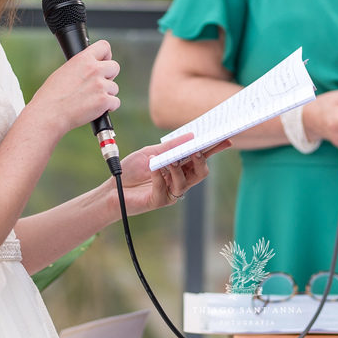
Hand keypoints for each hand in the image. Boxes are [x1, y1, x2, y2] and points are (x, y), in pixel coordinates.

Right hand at [30, 40, 120, 134]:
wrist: (49, 113)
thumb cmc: (51, 96)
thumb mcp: (64, 71)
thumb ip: (80, 67)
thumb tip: (90, 70)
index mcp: (83, 59)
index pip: (104, 46)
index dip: (106, 55)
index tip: (104, 62)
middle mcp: (94, 69)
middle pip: (115, 67)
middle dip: (109, 76)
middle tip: (98, 85)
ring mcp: (100, 85)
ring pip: (114, 87)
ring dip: (106, 94)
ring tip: (91, 100)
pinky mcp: (104, 100)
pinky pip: (115, 102)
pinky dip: (108, 107)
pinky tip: (96, 109)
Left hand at [111, 134, 231, 216]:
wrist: (112, 189)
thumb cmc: (131, 170)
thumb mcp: (150, 152)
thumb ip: (170, 147)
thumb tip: (192, 136)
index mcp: (179, 165)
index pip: (200, 156)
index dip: (214, 149)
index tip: (226, 139)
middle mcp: (178, 179)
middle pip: (200, 172)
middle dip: (201, 160)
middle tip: (197, 150)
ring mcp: (171, 191)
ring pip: (186, 182)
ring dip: (178, 169)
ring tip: (169, 160)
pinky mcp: (160, 201)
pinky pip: (165, 189)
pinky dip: (159, 176)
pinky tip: (153, 168)